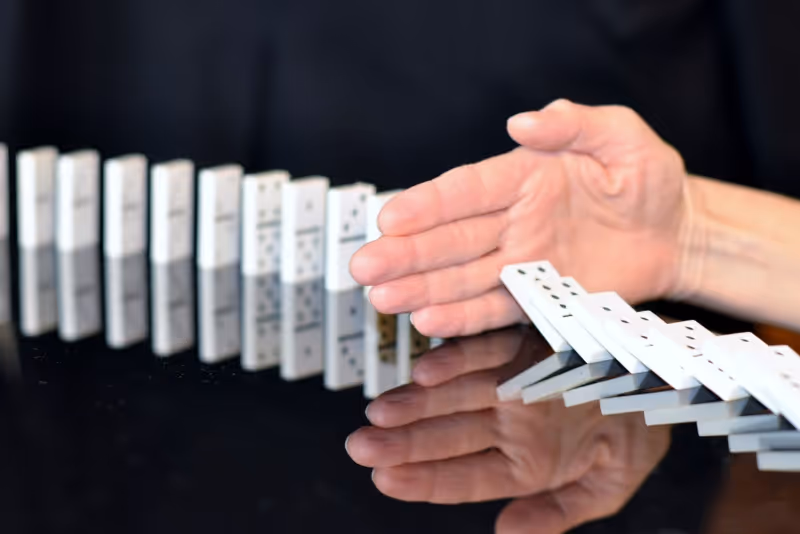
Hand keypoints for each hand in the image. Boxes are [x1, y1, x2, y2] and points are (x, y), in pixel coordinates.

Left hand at [345, 329, 670, 533]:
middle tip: (359, 445)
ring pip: (455, 395)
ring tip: (379, 412)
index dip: (423, 480)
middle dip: (402, 443)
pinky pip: (487, 352)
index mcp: (526, 462)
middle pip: (447, 436)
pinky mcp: (523, 344)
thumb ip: (559, 513)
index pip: (463, 478)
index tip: (383, 479)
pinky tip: (426, 370)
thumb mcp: (609, 487)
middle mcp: (511, 423)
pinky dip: (458, 360)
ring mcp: (513, 382)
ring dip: (416, 403)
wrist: (667, 378)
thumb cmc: (637, 434)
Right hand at [350, 99, 689, 337]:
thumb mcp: (621, 137)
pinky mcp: (539, 297)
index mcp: (524, 176)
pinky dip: (463, 316)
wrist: (678, 233)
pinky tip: (429, 319)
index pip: (466, 191)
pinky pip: (495, 308)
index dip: (427, 205)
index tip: (390, 217)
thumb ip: (574, 124)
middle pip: (450, 238)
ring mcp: (523, 261)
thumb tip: (522, 121)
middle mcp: (513, 220)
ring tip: (382, 298)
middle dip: (405, 253)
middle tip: (364, 265)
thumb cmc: (649, 180)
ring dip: (422, 289)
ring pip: (462, 277)